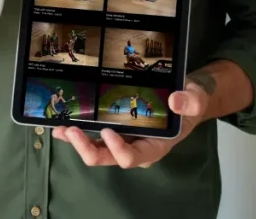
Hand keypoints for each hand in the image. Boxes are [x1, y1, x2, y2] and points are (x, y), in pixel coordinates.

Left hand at [51, 80, 208, 168]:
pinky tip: (59, 127)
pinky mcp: (111, 133)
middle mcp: (134, 148)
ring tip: (60, 129)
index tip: (108, 131)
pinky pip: (91, 138)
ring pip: (95, 150)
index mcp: (154, 147)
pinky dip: (74, 134)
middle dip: (87, 148)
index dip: (118, 149)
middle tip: (72, 131)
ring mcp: (121, 141)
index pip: (133, 157)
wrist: (180, 98)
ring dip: (76, 142)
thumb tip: (175, 101)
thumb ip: (190, 102)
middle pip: (107, 157)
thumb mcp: (195, 99)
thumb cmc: (188, 102)